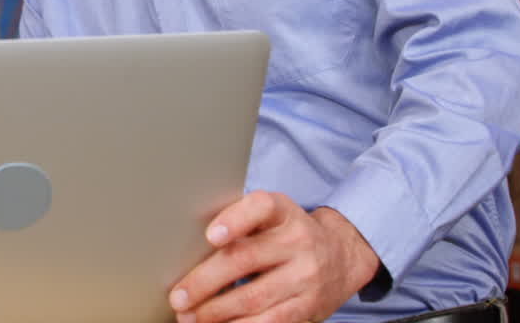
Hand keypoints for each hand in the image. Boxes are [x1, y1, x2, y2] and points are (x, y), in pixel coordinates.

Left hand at [168, 191, 380, 322]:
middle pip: (244, 259)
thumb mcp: (271, 217)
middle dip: (204, 281)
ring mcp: (306, 275)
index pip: (260, 207)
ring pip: (254, 298)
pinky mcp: (309, 306)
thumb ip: (238, 223)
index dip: (235, 221)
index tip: (211, 236)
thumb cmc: (286, 233)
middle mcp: (298, 240)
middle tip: (178, 297)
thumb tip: (185, 248)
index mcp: (282, 211)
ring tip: (189, 317)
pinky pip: (271, 321)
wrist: (342, 254)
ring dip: (215, 312)